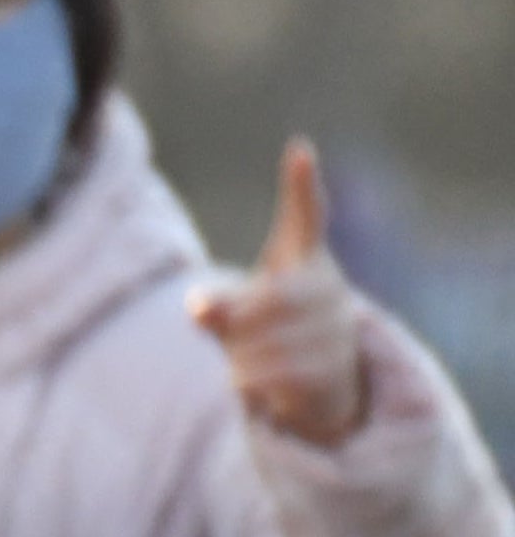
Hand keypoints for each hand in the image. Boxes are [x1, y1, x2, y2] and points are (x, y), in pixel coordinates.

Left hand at [197, 140, 373, 446]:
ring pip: (254, 343)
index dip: (301, 185)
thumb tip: (201, 305)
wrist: (325, 383)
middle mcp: (327, 288)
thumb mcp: (241, 313)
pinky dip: (251, 384)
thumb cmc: (272, 333)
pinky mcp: (333, 368)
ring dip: (241, 359)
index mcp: (305, 262)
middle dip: (239, 325)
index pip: (306, 216)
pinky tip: (272, 385)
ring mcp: (335, 327)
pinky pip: (265, 376)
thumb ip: (220, 305)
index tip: (299, 150)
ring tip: (262, 360)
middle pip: (262, 301)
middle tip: (245, 336)